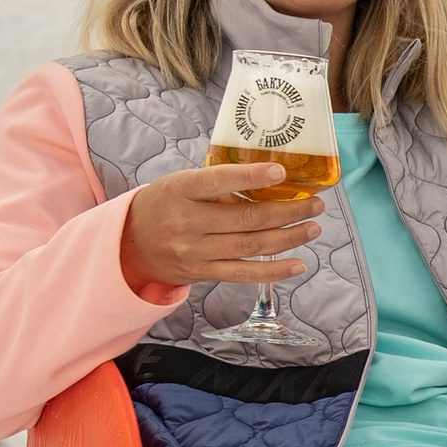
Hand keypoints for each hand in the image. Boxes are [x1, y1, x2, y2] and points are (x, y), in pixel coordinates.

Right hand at [122, 161, 327, 291]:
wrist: (131, 243)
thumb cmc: (165, 204)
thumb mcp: (181, 183)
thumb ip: (217, 182)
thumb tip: (271, 176)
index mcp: (181, 189)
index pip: (218, 180)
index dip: (251, 177)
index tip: (281, 172)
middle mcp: (187, 222)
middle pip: (246, 218)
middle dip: (288, 212)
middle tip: (315, 204)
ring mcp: (195, 251)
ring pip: (250, 246)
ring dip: (288, 237)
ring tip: (313, 227)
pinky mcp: (202, 272)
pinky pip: (243, 274)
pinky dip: (273, 271)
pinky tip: (298, 264)